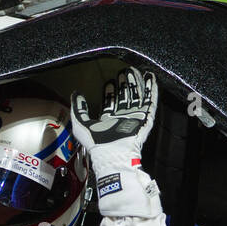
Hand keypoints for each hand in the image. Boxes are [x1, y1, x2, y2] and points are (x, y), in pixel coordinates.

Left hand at [71, 68, 161, 218]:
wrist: (113, 153)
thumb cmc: (96, 142)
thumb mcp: (81, 124)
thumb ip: (77, 109)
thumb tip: (75, 93)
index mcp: (107, 121)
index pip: (109, 104)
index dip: (109, 93)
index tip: (109, 82)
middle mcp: (121, 119)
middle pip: (124, 99)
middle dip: (123, 86)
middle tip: (123, 73)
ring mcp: (134, 119)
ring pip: (136, 98)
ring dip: (136, 85)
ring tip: (134, 72)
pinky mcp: (145, 120)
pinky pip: (150, 102)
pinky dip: (151, 90)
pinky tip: (150, 79)